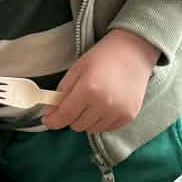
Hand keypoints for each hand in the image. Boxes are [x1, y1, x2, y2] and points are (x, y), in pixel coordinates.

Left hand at [43, 29, 158, 132]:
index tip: (48, 120)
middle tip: (76, 103)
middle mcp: (104, 105)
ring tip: (92, 103)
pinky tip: (105, 106)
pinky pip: (107, 128)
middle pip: (77, 125)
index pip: (65, 116)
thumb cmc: (103, 56)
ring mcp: (118, 112)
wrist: (134, 52)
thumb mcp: (77, 68)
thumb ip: (63, 91)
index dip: (53, 121)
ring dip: (87, 120)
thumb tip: (51, 112)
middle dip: (72, 116)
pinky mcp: (129, 116)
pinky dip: (101, 121)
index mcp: (88, 90)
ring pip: (92, 129)